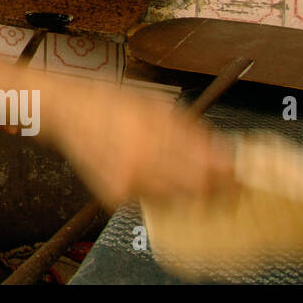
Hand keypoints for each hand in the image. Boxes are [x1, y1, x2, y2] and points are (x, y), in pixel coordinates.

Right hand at [50, 84, 234, 206]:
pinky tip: (147, 176)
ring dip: (185, 193)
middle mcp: (142, 155)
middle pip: (197, 188)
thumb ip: (190, 128)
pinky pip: (148, 201)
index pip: (210, 164)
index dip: (230, 174)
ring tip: (181, 179)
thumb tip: (223, 150)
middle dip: (214, 189)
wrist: (64, 110)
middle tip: (222, 188)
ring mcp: (127, 177)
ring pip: (175, 199)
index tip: (238, 177)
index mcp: (158, 129)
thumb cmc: (107, 101)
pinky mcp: (113, 192)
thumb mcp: (154, 103)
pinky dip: (154, 193)